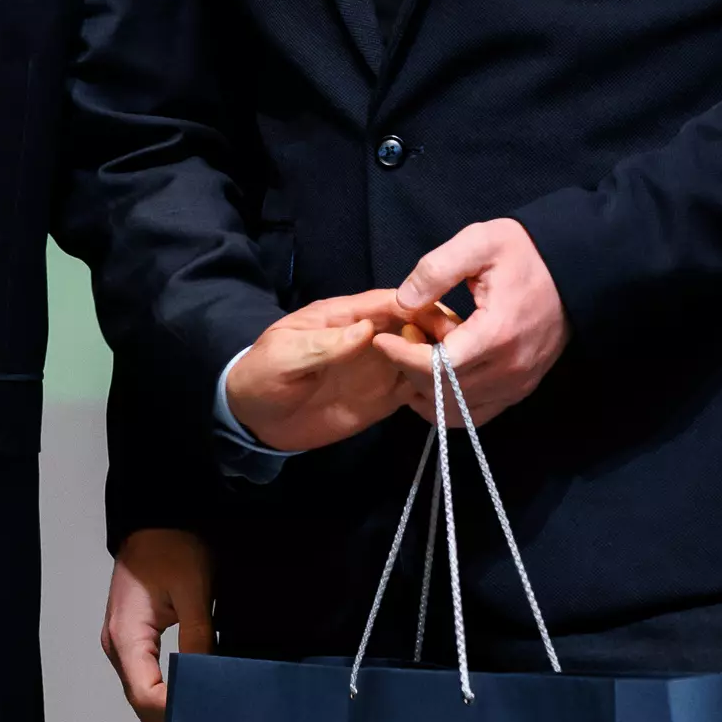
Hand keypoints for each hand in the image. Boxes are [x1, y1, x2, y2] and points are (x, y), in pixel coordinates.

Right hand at [102, 528, 213, 721]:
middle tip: (213, 702)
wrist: (154, 522)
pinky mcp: (131, 638)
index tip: (207, 703)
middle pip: (141, 700)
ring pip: (142, 690)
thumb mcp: (194, 590)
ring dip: (170, 697)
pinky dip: (166, 683)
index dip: (175, 707)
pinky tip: (191, 677)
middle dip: (174, 708)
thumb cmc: (170, 547)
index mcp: (127, 636)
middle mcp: (116, 645)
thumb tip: (208, 677)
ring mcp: (121, 643)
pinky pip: (145, 673)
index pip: (145, 696)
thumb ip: (199, 637)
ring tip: (206, 692)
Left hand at [225, 288, 455, 451]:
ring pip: (421, 356)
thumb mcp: (286, 355)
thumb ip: (324, 345)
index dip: (419, 306)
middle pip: (415, 326)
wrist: (254, 419)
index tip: (446, 319)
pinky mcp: (382, 397)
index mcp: (345, 317)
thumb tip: (367, 330)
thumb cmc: (263, 375)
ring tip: (466, 375)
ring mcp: (378, 368)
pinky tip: (451, 397)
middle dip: (442, 333)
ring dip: (443, 362)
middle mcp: (369, 338)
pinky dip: (434, 389)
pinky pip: (415, 388)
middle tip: (468, 350)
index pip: (390, 302)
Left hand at [380, 218, 566, 426]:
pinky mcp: (521, 389)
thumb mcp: (479, 241)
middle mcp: (509, 369)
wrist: (572, 269)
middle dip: (410, 371)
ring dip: (427, 393)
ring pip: (457, 410)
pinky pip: (476, 414)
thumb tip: (402, 303)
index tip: (382, 339)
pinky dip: (449, 407)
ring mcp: (518, 384)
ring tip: (412, 363)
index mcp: (496, 334)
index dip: (401, 356)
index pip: (436, 366)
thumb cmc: (524, 253)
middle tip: (399, 344)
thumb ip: (436, 270)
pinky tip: (433, 385)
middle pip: (443, 391)